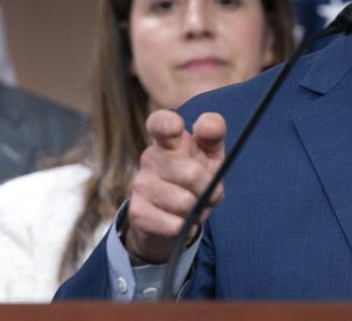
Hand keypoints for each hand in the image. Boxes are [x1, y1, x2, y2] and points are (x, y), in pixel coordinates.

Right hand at [124, 110, 225, 262]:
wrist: (173, 216)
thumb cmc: (196, 176)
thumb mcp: (210, 153)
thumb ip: (214, 133)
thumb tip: (207, 126)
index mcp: (169, 139)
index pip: (160, 123)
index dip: (167, 124)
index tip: (176, 127)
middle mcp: (150, 157)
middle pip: (191, 174)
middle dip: (208, 189)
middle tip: (206, 191)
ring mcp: (141, 184)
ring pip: (185, 203)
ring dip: (199, 211)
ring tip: (193, 207)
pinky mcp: (137, 212)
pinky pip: (175, 225)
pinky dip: (186, 228)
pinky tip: (180, 222)